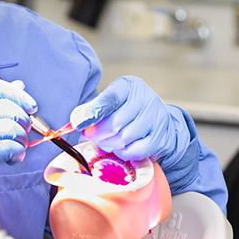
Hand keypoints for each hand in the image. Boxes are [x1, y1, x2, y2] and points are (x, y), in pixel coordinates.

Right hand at [0, 77, 36, 238]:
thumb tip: (19, 85)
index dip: (18, 94)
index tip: (30, 106)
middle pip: (10, 109)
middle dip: (24, 124)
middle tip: (22, 134)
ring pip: (14, 128)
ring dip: (21, 141)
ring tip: (15, 149)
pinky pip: (12, 147)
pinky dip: (17, 154)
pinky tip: (11, 158)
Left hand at [70, 76, 189, 162]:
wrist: (157, 121)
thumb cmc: (128, 110)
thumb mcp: (111, 102)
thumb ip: (93, 108)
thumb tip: (77, 119)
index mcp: (130, 86)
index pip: (110, 98)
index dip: (93, 112)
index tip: (79, 124)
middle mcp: (146, 99)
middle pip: (115, 123)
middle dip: (98, 133)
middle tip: (91, 136)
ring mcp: (157, 119)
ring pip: (124, 138)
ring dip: (110, 143)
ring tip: (107, 141)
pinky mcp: (161, 138)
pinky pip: (135, 151)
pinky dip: (123, 153)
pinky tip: (121, 147)